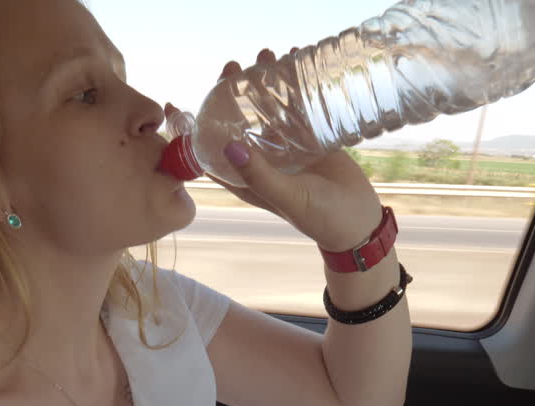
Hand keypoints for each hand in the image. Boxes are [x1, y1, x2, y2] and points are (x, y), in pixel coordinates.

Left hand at [166, 48, 383, 251]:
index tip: (174, 104)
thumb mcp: (288, 198)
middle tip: (233, 66)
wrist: (361, 221)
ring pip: (266, 109)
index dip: (190, 129)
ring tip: (265, 56)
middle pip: (236, 121)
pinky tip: (293, 61)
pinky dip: (293, 84)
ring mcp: (286, 147)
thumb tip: (228, 147)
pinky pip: (296, 106)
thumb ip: (260, 175)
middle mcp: (262, 159)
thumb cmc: (321, 217)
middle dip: (229, 92)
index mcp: (246, 177)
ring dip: (262, 82)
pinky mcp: (309, 138)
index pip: (208, 152)